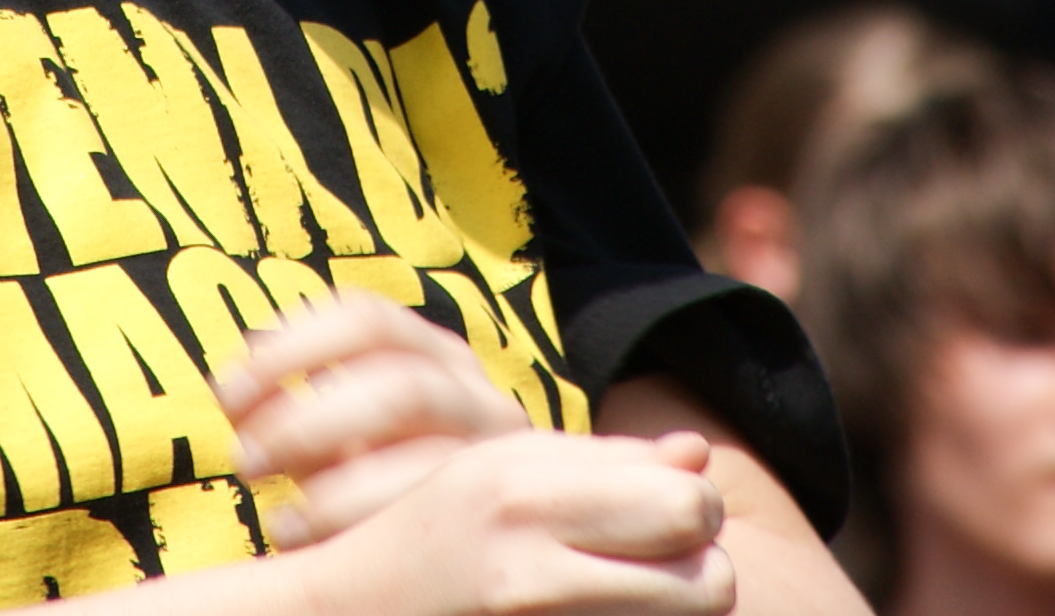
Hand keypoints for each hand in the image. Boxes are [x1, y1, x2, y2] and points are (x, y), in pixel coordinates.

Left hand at [214, 293, 528, 546]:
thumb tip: (237, 382)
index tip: (228, 391)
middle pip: (396, 381)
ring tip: (281, 520)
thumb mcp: (339, 444)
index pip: (366, 319)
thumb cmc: (383, 495)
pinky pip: (433, 521)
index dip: (290, 348)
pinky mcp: (500, 517)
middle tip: (245, 458)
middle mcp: (476, 395)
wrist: (461, 560)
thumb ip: (300, 408)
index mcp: (434, 357)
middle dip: (307, 420)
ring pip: (424, 456)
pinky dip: (365, 532)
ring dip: (337, 490)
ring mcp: (499, 457)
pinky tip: (313, 548)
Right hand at [305, 428, 732, 615]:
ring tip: (633, 594)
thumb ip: (605, 463)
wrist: (343, 610)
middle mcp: (531, 558)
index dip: (694, 510)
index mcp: (527, 488)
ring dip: (678, 611)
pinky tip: (601, 615)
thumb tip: (697, 455)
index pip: (688, 502)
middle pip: (710, 578)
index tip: (663, 518)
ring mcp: (532, 614)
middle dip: (703, 572)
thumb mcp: (503, 474)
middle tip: (663, 567)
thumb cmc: (431, 537)